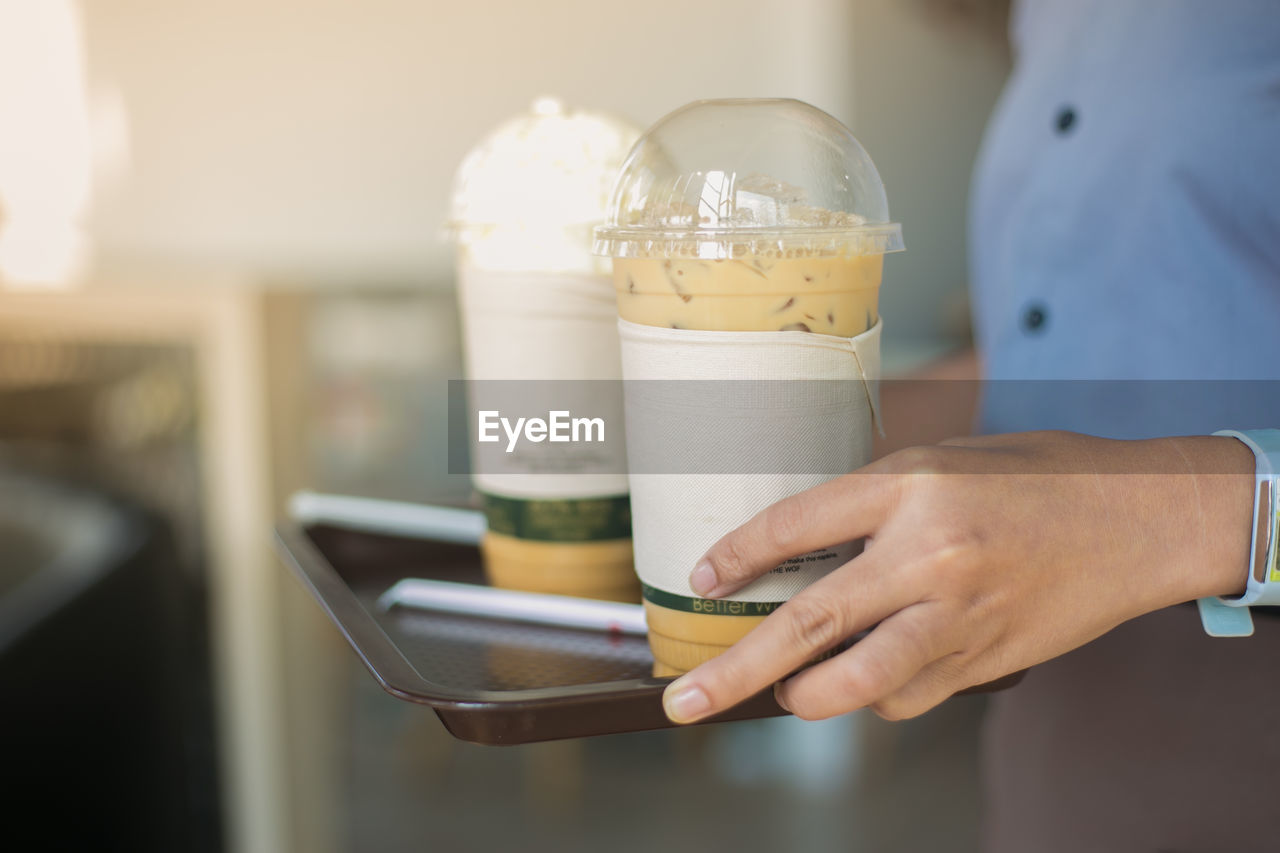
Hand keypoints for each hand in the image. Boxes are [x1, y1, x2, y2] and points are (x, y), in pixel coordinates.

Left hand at [662, 431, 1254, 723]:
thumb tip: (802, 554)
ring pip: (859, 683)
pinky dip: (877, 695)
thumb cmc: (1036, 478)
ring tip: (785, 691)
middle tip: (685, 702)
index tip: (704, 578)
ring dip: (807, 697)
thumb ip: (875, 504)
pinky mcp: (986, 660)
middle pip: (813, 623)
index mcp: (913, 486)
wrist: (1137, 520)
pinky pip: (909, 697)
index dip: (741, 554)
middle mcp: (929, 555)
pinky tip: (874, 675)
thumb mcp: (943, 462)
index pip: (799, 524)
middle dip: (737, 671)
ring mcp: (960, 616)